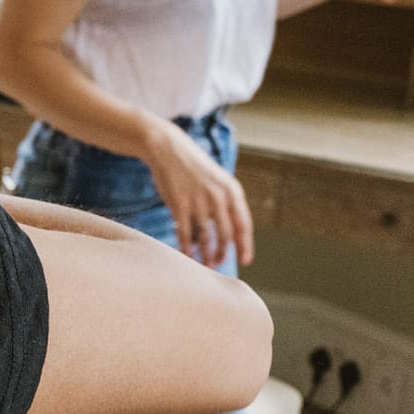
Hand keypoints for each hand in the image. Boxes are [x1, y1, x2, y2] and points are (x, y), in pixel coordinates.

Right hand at [142, 120, 253, 268]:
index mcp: (232, 191)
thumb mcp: (216, 180)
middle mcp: (218, 197)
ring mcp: (198, 201)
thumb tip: (227, 231)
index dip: (245, 245)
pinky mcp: (179, 205)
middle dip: (223, 253)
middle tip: (218, 264)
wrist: (168, 149)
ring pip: (205, 237)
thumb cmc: (193, 167)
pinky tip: (186, 255)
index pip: (243, 224)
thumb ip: (224, 203)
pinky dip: (187, 247)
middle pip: (226, 235)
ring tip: (205, 264)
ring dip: (206, 254)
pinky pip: (185, 233)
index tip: (245, 261)